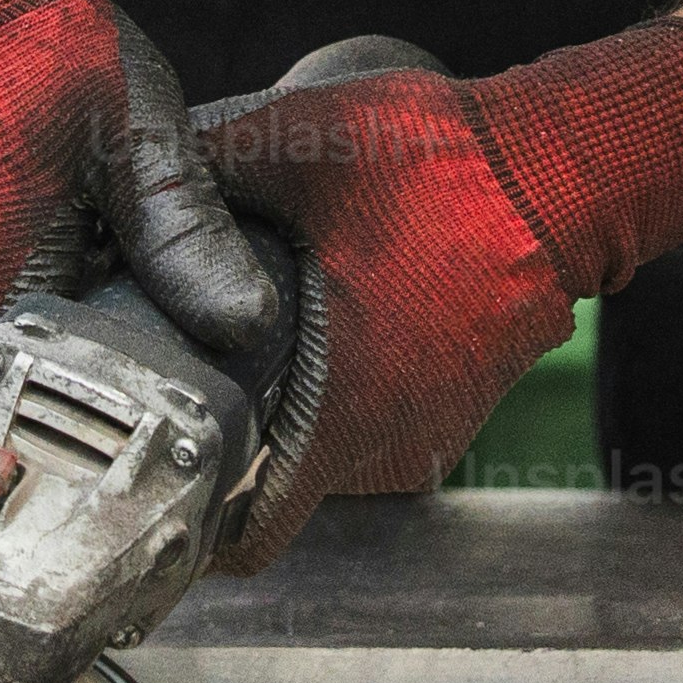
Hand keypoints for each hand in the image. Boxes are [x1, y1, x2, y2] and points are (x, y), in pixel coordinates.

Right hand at [0, 0, 285, 400]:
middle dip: (91, 375)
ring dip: (48, 347)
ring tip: (86, 272)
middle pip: (29, 415)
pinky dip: (8, 319)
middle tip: (136, 302)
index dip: (132, 408)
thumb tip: (249, 323)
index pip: (65, 428)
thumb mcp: (132, 137)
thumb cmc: (27, 61)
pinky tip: (43, 265)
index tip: (176, 373)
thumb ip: (186, 236)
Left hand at [196, 22, 682, 559]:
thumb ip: (198, 169)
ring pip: (325, 450)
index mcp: (339, 413)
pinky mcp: (455, 400)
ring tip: (244, 343)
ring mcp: (427, 427)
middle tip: (176, 384)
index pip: (250, 538)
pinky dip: (339, 389)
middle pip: (276, 485)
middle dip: (227, 443)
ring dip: (286, 413)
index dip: (193, 525)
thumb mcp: (294, 144)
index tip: (152, 485)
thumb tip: (119, 188)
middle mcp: (387, 444)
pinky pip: (373, 415)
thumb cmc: (445, 167)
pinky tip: (318, 321)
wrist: (563, 168)